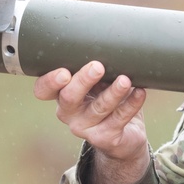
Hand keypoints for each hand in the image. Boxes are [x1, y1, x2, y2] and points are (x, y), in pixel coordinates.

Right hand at [33, 61, 150, 183]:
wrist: (126, 136)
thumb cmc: (108, 98)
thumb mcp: (99, 82)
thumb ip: (96, 69)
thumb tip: (109, 45)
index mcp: (61, 95)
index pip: (43, 90)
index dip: (49, 82)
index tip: (64, 72)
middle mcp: (69, 112)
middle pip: (69, 97)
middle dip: (83, 80)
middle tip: (98, 67)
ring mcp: (85, 128)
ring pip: (98, 108)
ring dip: (113, 92)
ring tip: (125, 80)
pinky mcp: (105, 138)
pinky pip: (119, 119)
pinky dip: (131, 104)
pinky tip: (139, 92)